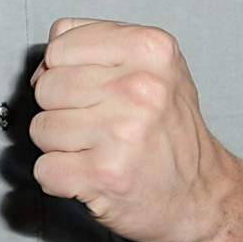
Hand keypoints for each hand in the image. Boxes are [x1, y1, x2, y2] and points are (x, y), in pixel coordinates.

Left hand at [29, 17, 236, 241]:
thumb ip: (97, 47)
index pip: (59, 46)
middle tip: (98, 125)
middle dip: (60, 110)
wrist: (202, 195)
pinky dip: (60, 179)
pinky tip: (93, 174)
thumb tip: (42, 64)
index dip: (64, 71)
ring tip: (99, 150)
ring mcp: (122, 132)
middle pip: (46, 87)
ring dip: (60, 146)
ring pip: (40, 128)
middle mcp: (140, 87)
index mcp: (150, 50)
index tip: (90, 90)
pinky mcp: (105, 174)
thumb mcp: (153, 68)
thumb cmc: (170, 132)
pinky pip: (44, 169)